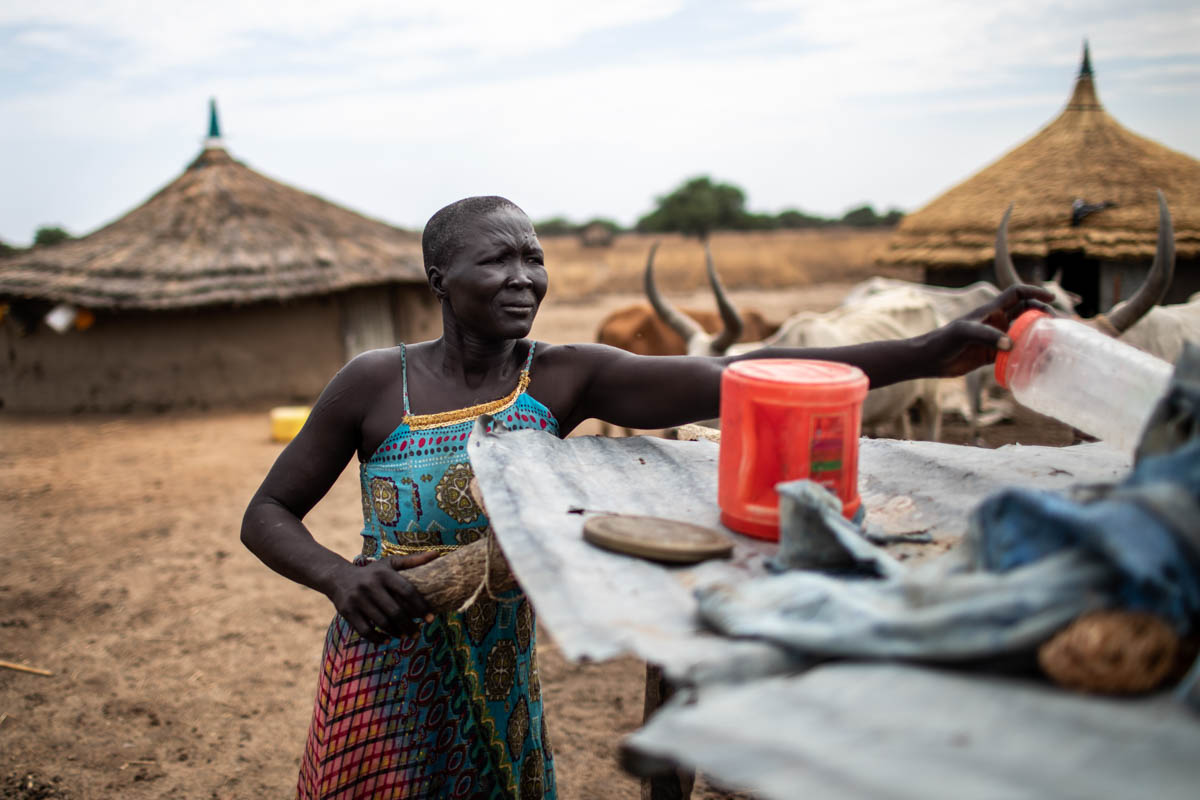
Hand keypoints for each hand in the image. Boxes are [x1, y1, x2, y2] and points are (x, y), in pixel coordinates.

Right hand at [327, 551, 438, 643]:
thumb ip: (413, 561)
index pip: (407, 591)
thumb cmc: (371, 572)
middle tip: (417, 632)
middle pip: (395, 611)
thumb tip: (437, 554)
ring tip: (404, 636)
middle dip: (409, 625)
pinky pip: (365, 630)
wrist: (338, 577)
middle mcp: (370, 585)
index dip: (421, 606)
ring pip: (382, 622)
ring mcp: (358, 599)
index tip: (430, 618)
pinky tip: (386, 639)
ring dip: (396, 632)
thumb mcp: (390, 564)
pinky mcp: (347, 611)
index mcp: (384, 574)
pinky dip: (377, 638)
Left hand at [917, 284, 1056, 377]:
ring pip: (1023, 333)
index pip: (1017, 294)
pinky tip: (1037, 362)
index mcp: (991, 310)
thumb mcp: (964, 333)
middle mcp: (996, 322)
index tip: (1051, 298)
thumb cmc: (944, 340)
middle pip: (1026, 313)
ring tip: (1053, 345)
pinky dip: (1027, 355)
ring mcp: (995, 338)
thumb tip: (1011, 345)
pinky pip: (1015, 352)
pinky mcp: (992, 355)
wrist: (930, 359)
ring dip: (1038, 336)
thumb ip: (987, 336)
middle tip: (1056, 327)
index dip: (1034, 292)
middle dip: (1042, 316)